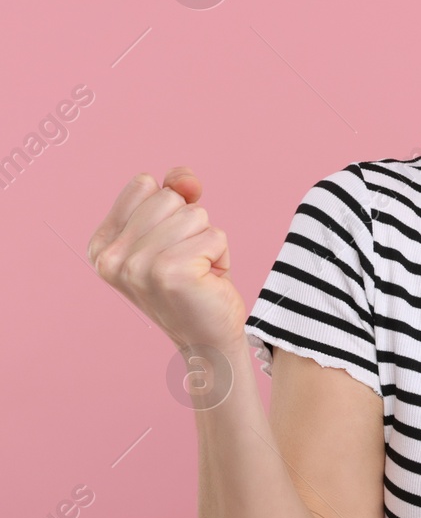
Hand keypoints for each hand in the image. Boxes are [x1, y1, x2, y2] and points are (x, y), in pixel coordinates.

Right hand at [88, 167, 246, 352]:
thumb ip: (175, 191)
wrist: (207, 338)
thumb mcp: (176, 228)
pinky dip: (221, 255)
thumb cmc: (193, 281)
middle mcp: (110, 257)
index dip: (171, 205)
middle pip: (169, 197)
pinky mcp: (169, 273)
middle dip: (191, 225)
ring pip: (195, 214)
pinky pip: (215, 235)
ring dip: (207, 241)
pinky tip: (207, 280)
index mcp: (101, 244)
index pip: (144, 184)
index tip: (169, 243)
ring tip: (197, 271)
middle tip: (187, 261)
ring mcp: (136, 266)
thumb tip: (185, 179)